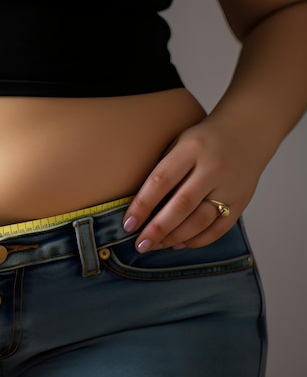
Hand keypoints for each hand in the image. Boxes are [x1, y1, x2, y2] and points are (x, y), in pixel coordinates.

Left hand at [122, 117, 265, 251]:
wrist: (249, 130)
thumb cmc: (203, 139)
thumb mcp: (179, 142)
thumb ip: (163, 169)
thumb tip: (138, 207)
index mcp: (192, 149)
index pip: (161, 181)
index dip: (142, 205)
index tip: (128, 224)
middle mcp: (213, 168)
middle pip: (182, 205)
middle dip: (157, 229)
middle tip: (140, 244)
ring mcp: (230, 186)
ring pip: (201, 221)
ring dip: (175, 238)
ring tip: (156, 246)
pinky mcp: (242, 201)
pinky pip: (220, 228)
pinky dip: (198, 240)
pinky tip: (179, 244)